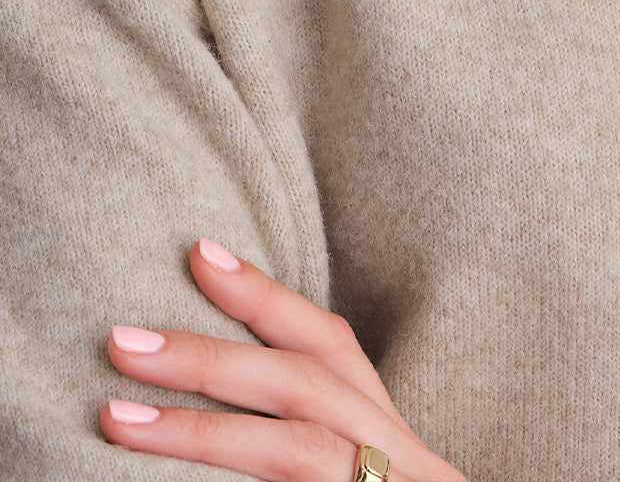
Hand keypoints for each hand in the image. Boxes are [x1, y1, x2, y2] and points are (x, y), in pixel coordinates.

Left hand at [101, 237, 467, 481]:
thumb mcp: (370, 481)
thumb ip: (311, 450)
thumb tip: (221, 404)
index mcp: (397, 443)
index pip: (334, 348)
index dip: (268, 296)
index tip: (200, 252)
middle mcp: (407, 464)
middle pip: (309, 389)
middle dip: (212, 358)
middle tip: (124, 339)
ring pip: (296, 453)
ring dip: (203, 428)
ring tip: (119, 415)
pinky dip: (238, 478)